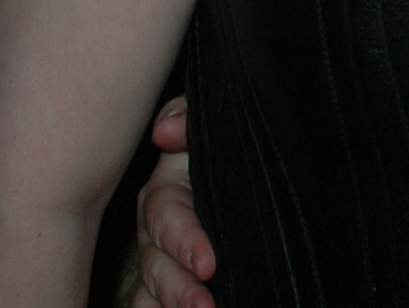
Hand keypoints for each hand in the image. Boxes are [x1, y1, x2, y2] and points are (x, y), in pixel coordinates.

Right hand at [130, 99, 216, 307]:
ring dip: (172, 307)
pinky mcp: (169, 290)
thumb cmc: (230, 143)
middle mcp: (157, 232)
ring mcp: (162, 263)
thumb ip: (188, 119)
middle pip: (156, 265)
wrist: (257, 169)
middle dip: (178, 289)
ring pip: (151, 294)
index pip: (166, 217)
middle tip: (203, 306)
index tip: (209, 263)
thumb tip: (165, 131)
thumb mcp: (213, 124)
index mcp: (167, 192)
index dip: (184, 240)